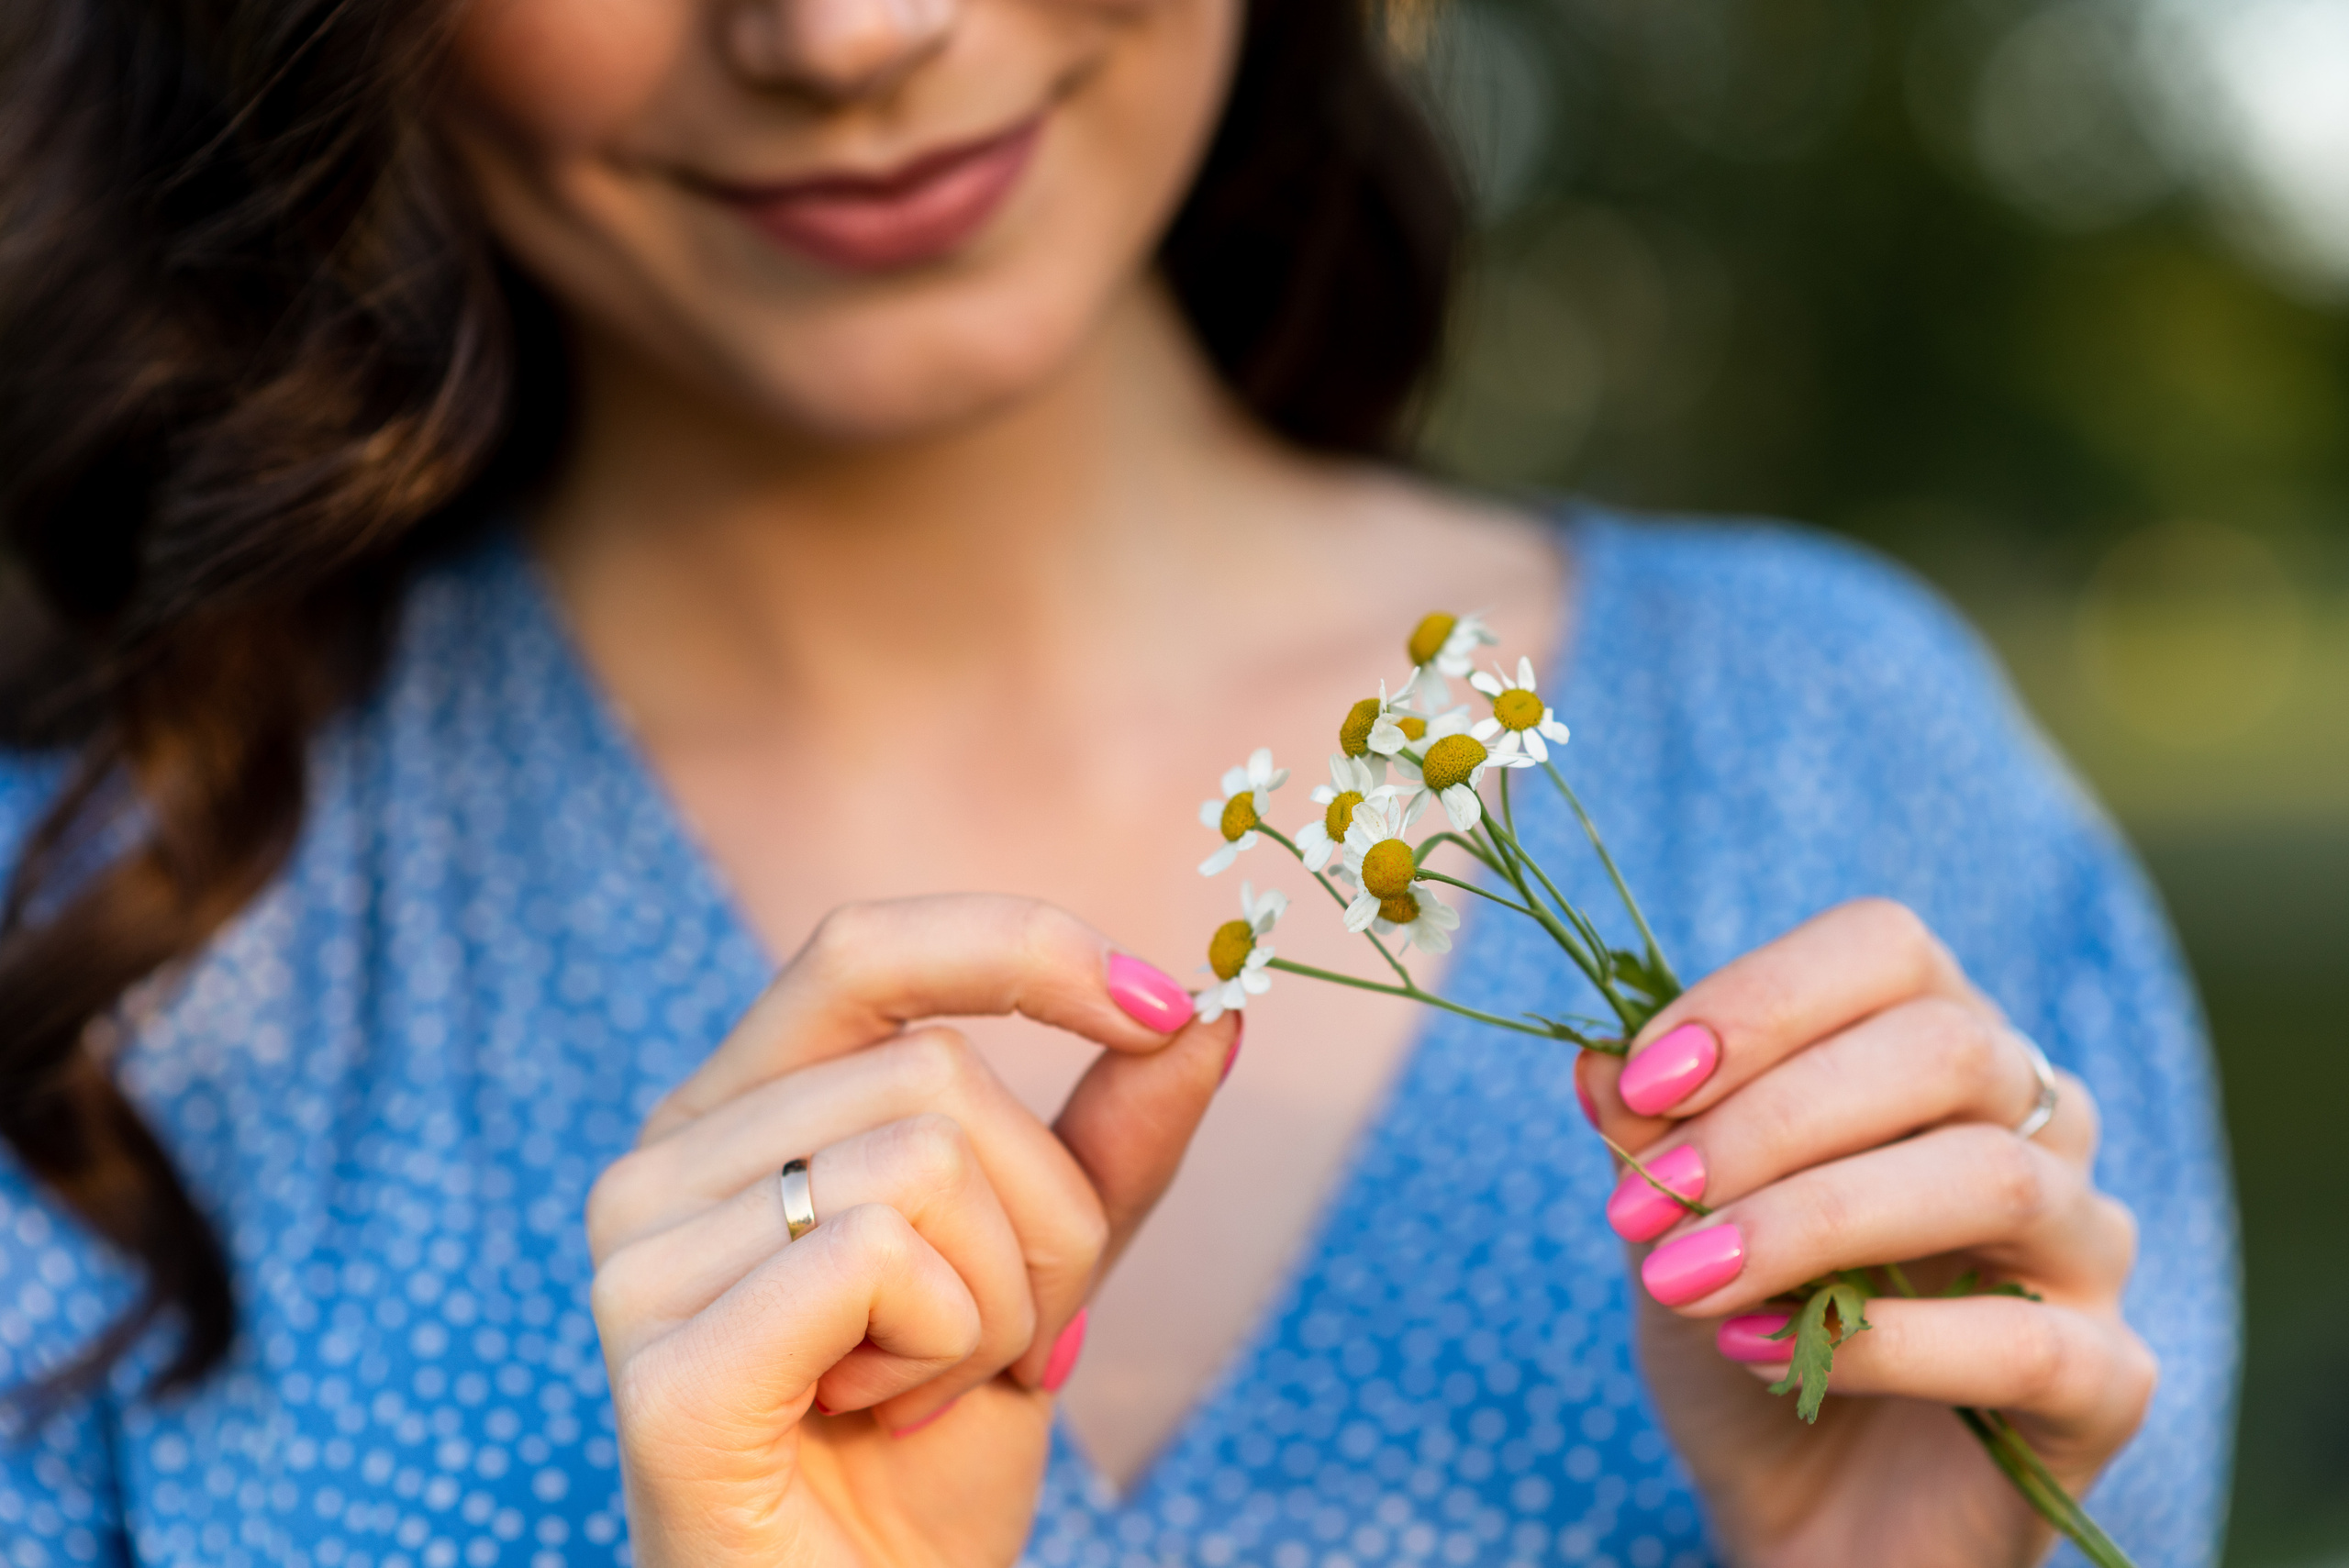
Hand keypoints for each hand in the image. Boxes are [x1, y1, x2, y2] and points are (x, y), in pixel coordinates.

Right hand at [584, 895, 1232, 1567]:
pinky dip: (942, 1345)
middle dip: (1042, 1219)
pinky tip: (880, 1414)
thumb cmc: (932, 1456)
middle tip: (999, 1341)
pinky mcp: (667, 1368)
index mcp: (734, 1112)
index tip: (1161, 1005)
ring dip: (997, 1303)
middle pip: (936, 1070)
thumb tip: (1207, 1014)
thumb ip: (1108, 1146)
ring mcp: (639, 1261)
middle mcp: (660, 1162)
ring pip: (925, 1160)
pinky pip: (880, 1257)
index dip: (1020, 948)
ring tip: (924, 1386)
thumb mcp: (1045, 1273)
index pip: (865, 947)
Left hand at [1577, 899, 2155, 1567]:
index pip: (1885, 946)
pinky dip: (1880, 1347)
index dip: (1761, 999)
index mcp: (1937, 1043)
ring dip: (1809, 1224)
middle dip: (1771, 1119)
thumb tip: (1598, 1064)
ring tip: (1686, 1280)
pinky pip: (2025, 1339)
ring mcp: (2089, 1245)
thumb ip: (1646, 1142)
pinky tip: (1763, 1354)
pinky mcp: (2107, 1378)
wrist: (1799, 1511)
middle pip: (1945, 1047)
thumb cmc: (1743, 1330)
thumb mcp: (1665, 1226)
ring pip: (1992, 1178)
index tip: (1643, 1083)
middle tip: (1648, 1204)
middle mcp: (2038, 1120)